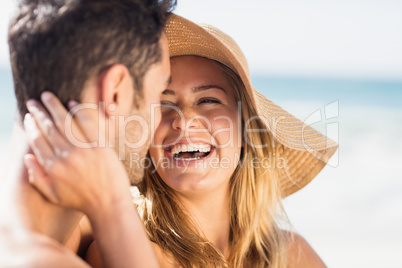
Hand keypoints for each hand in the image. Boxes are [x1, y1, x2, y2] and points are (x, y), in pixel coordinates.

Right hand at [23, 92, 131, 217]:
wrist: (109, 204)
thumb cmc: (81, 201)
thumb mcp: (53, 195)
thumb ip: (37, 177)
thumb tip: (27, 156)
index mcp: (52, 168)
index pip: (38, 140)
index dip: (31, 126)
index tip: (29, 116)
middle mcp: (66, 156)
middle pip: (49, 128)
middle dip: (39, 112)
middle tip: (33, 101)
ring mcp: (84, 150)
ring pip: (65, 122)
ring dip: (54, 107)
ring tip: (47, 96)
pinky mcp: (101, 146)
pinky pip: (88, 124)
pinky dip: (79, 112)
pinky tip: (72, 104)